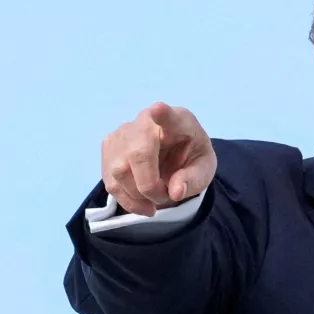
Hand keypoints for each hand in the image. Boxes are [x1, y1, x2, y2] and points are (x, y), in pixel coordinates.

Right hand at [101, 102, 216, 215]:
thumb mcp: (204, 170)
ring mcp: (123, 133)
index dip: (163, 114)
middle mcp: (146, 122)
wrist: (175, 155)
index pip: (169, 116)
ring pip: (119, 170)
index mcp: (179, 121)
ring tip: (156, 199)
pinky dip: (126, 199)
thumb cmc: (191, 158)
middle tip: (165, 197)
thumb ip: (193, 179)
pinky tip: (142, 204)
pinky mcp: (109, 147)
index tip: (158, 109)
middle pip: (137, 154)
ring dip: (137, 195)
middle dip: (149, 186)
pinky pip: (111, 180)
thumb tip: (175, 192)